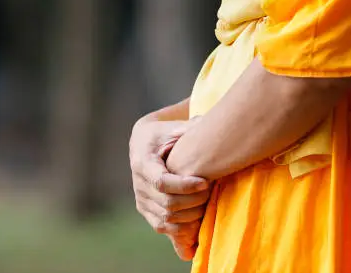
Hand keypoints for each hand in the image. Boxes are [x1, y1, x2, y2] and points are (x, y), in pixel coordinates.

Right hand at [129, 117, 209, 260]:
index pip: (162, 182)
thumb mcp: (173, 126)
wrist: (144, 142)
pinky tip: (200, 217)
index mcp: (142, 162)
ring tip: (208, 202)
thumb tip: (205, 123)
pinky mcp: (146, 210)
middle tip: (212, 190)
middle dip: (194, 201)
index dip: (185, 186)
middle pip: (167, 203)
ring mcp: (141, 200)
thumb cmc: (163, 132)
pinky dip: (183, 227)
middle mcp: (139, 184)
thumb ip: (189, 127)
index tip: (205, 182)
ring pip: (167, 218)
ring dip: (191, 214)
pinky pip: (164, 227)